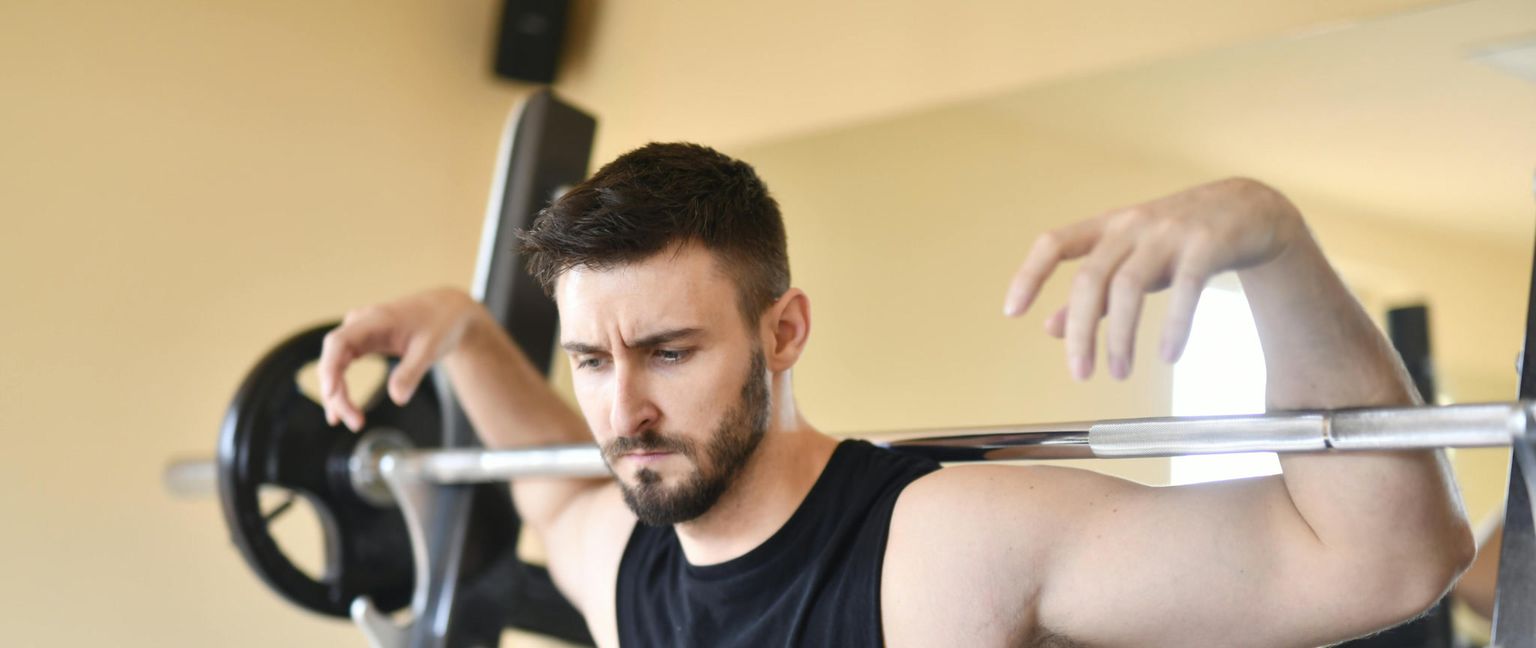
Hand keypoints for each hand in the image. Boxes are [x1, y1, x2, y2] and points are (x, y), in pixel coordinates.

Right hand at [318, 287, 483, 429]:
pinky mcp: (363, 342)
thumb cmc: (440, 324)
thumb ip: (412, 372)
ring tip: (351, 422)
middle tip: (354, 422)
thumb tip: (397, 398)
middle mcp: (360, 324)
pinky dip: (342, 387)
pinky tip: (342, 409)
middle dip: (337, 392)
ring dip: (338, 394)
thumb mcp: (431, 349)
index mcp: (375, 320)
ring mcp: (359, 333)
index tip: (331, 392)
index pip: (340, 342)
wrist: (447, 309)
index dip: (330, 367)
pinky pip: (343, 366)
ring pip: (335, 364)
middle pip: (333, 358)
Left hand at [1002, 177, 1303, 380]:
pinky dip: (1174, 325)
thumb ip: (1092, 295)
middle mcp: (1132, 226)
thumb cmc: (1178, 241)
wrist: (1250, 209)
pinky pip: (1185, 288)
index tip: (1012, 312)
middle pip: (1091, 278)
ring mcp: (1169, 233)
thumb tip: (1047, 328)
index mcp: (1107, 228)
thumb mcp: (1130, 261)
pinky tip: (1167, 356)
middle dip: (1080, 330)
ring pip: (1130, 286)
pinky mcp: (1207, 245)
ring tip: (1118, 373)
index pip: (1054, 243)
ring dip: (1121, 336)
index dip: (1030, 274)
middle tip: (1079, 374)